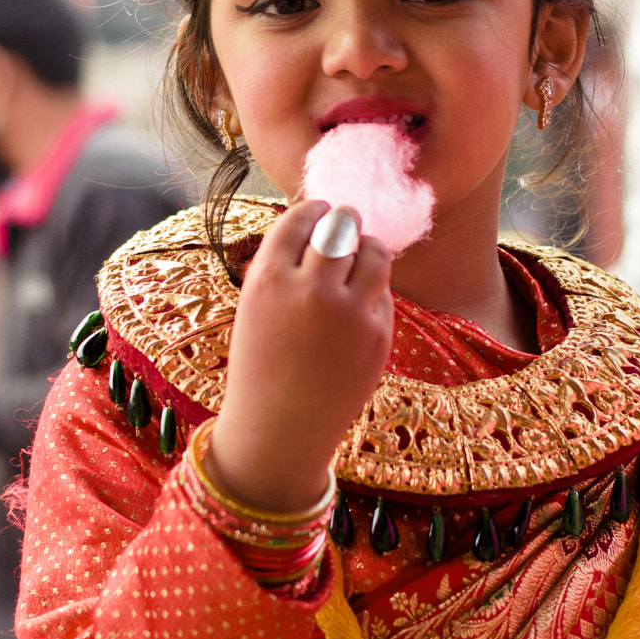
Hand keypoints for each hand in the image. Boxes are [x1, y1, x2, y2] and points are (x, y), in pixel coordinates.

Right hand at [206, 201, 392, 514]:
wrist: (279, 430)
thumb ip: (284, 267)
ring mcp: (349, 313)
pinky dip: (373, 292)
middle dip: (345, 220)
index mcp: (268, 279)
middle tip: (346, 222)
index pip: (301, 218)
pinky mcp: (378, 335)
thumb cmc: (262, 365)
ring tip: (361, 252)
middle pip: (342, 226)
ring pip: (374, 252)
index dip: (314, 209)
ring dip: (368, 245)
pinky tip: (357, 307)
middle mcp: (310, 289)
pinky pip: (383, 293)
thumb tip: (324, 221)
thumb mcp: (256, 308)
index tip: (321, 209)